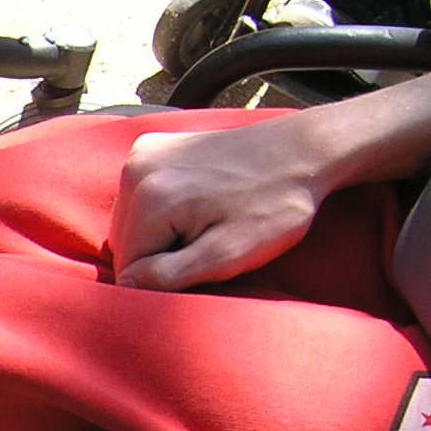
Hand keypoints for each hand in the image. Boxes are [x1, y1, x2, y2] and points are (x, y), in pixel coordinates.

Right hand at [105, 116, 329, 291]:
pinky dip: (158, 208)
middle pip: (126, 244)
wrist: (304, 149)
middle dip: (159, 255)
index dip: (166, 278)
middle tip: (209, 242)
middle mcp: (135, 171)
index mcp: (150, 199)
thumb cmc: (275, 206)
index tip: (206, 262)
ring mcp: (141, 153)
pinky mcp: (152, 145)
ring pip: (129, 223)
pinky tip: (194, 201)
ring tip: (205, 220)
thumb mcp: (228, 253)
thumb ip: (170, 275)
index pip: (129, 269)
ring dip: (159, 233)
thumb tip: (125, 286)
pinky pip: (136, 196)